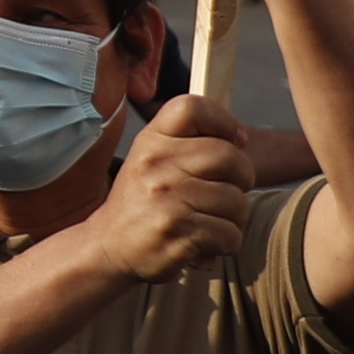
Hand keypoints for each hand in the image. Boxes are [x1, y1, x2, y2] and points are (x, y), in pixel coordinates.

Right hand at [95, 95, 257, 281]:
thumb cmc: (145, 201)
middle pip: (230, 156)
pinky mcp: (177, 232)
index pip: (193, 108)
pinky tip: (204, 242)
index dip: (224, 120)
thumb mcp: (154, 159)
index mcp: (151, 141)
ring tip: (208, 220)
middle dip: (242, 178)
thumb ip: (190, 143)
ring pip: (237, 202)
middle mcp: (155, 164)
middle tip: (226, 191)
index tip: (235, 141)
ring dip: (233, 218)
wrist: (110, 246)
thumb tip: (240, 139)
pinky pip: (230, 234)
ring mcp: (165, 198)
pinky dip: (225, 243)